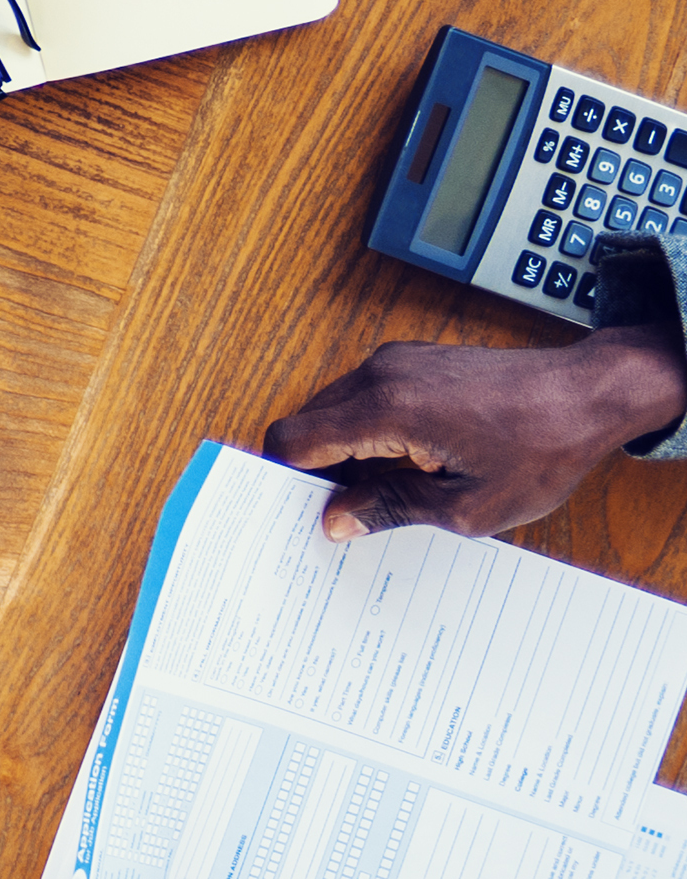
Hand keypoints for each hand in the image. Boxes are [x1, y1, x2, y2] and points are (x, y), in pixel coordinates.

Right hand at [254, 323, 681, 538]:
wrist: (592, 392)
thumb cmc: (543, 447)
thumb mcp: (468, 505)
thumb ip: (391, 509)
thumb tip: (336, 518)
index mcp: (385, 408)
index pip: (292, 439)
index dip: (287, 479)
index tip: (301, 509)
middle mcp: (380, 374)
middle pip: (308, 424)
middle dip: (321, 469)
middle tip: (352, 509)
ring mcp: (396, 361)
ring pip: (335, 410)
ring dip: (350, 449)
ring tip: (395, 485)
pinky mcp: (413, 359)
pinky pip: (366, 396)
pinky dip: (373, 430)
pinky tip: (413, 459)